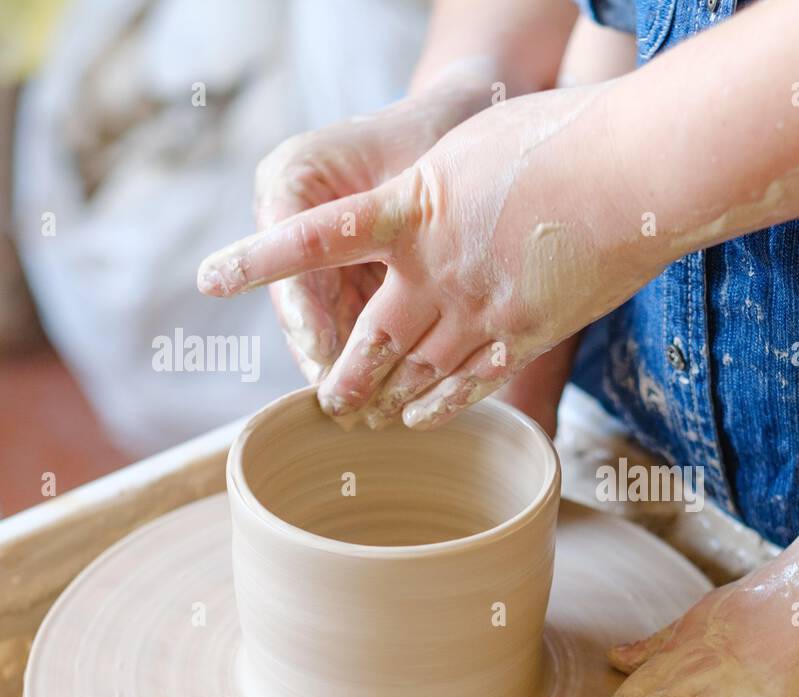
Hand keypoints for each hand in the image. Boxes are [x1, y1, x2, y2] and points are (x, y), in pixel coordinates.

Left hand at [199, 81, 658, 428]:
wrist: (636, 169)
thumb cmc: (560, 137)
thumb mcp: (472, 144)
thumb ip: (430, 188)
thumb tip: (410, 214)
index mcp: (414, 208)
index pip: (318, 238)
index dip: (263, 260)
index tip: (212, 277)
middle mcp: (437, 269)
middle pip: (371, 336)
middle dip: (342, 371)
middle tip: (324, 397)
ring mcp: (483, 308)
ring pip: (417, 369)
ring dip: (384, 397)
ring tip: (362, 419)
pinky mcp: (528, 332)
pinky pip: (471, 382)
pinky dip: (439, 405)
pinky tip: (419, 418)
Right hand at [247, 62, 496, 383]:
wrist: (455, 127)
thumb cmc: (439, 137)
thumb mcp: (417, 173)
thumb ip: (399, 221)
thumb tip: (388, 293)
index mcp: (292, 180)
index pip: (289, 253)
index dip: (304, 310)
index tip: (318, 352)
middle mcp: (290, 219)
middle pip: (299, 300)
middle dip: (322, 353)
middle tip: (338, 402)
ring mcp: (315, 252)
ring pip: (324, 323)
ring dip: (344, 368)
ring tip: (363, 413)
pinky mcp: (345, 277)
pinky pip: (352, 325)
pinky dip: (373, 359)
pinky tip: (392, 397)